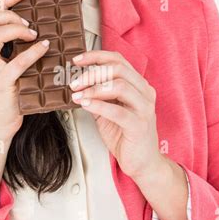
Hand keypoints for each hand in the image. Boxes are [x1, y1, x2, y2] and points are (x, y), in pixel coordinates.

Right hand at [0, 0, 49, 139]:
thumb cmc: (3, 98)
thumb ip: (5, 51)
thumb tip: (29, 29)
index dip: (0, 2)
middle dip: (7, 12)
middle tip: (27, 19)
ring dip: (16, 29)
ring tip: (32, 33)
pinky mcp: (0, 84)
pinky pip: (16, 61)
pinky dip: (32, 51)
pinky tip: (43, 47)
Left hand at [68, 49, 162, 180]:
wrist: (143, 162)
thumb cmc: (125, 136)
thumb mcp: (108, 110)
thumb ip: (97, 95)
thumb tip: (76, 83)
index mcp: (138, 85)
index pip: (118, 60)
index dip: (96, 56)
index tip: (77, 60)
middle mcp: (144, 92)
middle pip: (118, 69)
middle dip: (92, 73)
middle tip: (74, 82)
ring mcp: (144, 108)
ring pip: (119, 86)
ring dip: (93, 88)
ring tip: (77, 95)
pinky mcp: (139, 125)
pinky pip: (118, 110)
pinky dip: (98, 105)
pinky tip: (85, 105)